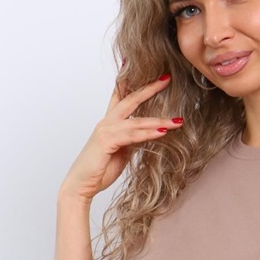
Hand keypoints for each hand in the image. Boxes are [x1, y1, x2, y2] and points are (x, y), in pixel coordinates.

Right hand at [59, 72, 182, 201]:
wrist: (81, 185)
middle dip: (149, 89)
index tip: (147, 74)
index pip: (121, 97)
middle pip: (130, 99)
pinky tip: (162, 132)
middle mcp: (107, 123)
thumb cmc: (99, 170)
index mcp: (109, 123)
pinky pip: (132, 135)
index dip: (132, 83)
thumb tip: (147, 136)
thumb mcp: (121, 152)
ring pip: (137, 121)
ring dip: (159, 121)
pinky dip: (148, 134)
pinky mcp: (107, 141)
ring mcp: (106, 130)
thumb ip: (132, 140)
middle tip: (166, 78)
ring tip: (177, 121)